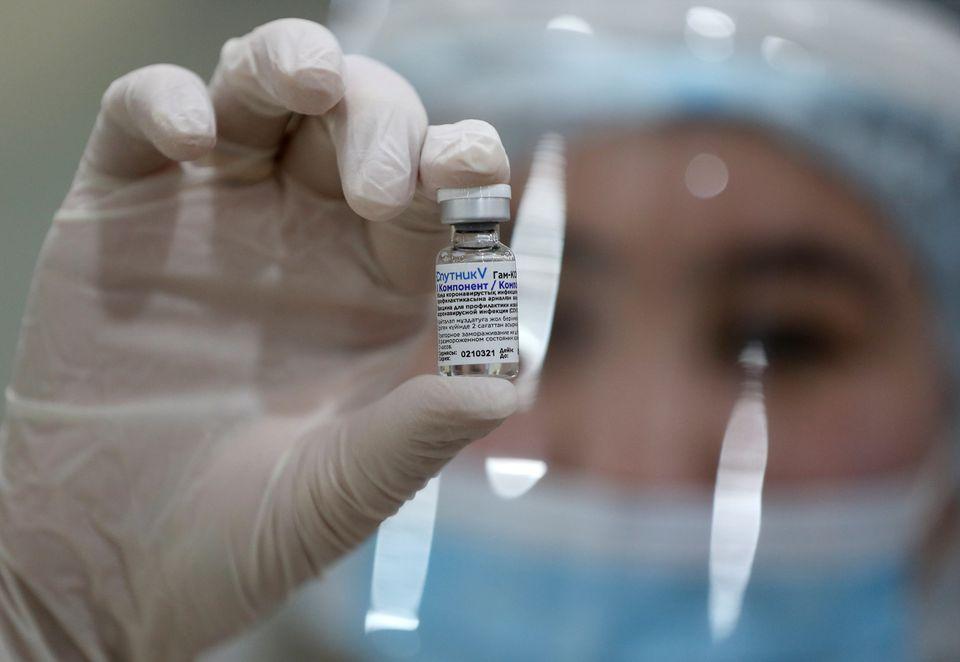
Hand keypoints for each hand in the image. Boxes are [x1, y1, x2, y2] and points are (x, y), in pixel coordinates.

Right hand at [0, 18, 514, 660]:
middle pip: (360, 117)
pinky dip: (170, 102)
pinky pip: (143, 115)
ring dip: (290, 61)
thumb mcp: (345, 489)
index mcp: (381, 283)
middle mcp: (308, 232)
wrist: (110, 564)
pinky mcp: (121, 210)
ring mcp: (214, 211)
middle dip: (380, 119)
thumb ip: (421, 430)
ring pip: (261, 88)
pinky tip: (193, 139)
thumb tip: (513, 380)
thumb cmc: (241, 532)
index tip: (468, 168)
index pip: (434, 188)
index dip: (458, 161)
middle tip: (380, 185)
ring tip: (306, 82)